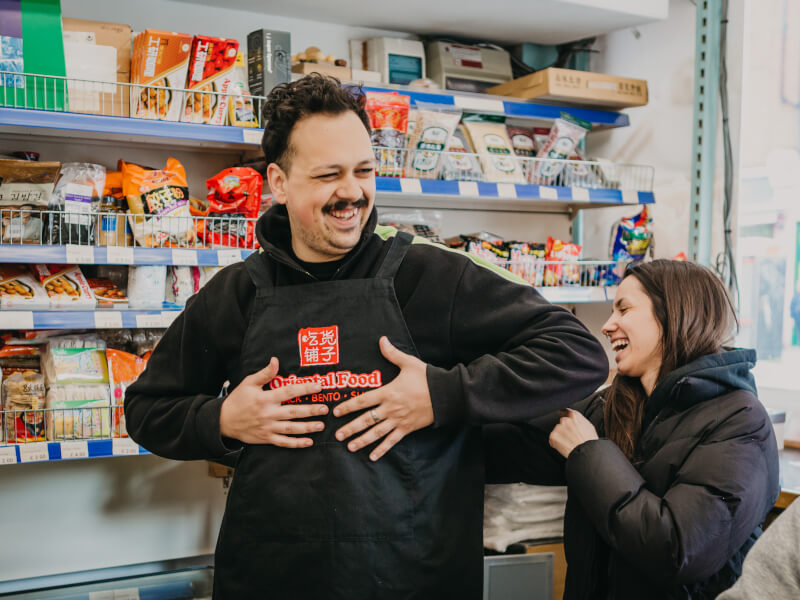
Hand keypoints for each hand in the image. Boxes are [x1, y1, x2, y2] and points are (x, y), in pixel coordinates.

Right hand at [219, 357, 327, 446]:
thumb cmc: (238, 399)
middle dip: (310, 411)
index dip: (304, 388)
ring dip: (307, 427)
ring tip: (321, 425)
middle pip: (293, 412)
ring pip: (290, 428)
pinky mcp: (266, 438)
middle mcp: (268, 414)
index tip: (318, 386)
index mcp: (265, 398)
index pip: (288, 392)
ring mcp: (267, 427)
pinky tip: (309, 441)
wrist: (223, 421)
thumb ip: (265, 373)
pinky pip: (283, 442)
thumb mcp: (249, 383)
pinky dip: (296, 443)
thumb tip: (275, 360)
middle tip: (325, 409)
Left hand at [333, 337, 433, 460]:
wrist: (446, 394)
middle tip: (337, 435)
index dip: (348, 406)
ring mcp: (398, 420)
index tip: (336, 412)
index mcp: (388, 392)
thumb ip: (392, 353)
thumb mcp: (408, 363)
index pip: (363, 401)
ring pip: (376, 433)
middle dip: (350, 428)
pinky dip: (382, 449)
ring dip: (362, 440)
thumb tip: (381, 340)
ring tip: (350, 447)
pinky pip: (392, 441)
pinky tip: (372, 456)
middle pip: (366, 420)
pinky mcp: (407, 429)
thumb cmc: (426, 378)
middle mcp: (390, 409)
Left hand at [549, 408, 598, 457]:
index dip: (564, 414)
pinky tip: (564, 447)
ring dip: (561, 436)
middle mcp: (565, 420)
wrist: (586, 453)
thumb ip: (579, 419)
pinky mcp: (553, 436)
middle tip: (571, 437)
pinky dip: (556, 443)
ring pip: (557, 430)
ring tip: (569, 443)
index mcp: (574, 416)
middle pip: (562, 422)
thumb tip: (573, 416)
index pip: (565, 411)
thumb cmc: (590, 441)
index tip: (562, 415)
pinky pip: (552, 439)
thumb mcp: (589, 426)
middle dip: (565, 428)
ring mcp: (558, 428)